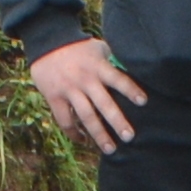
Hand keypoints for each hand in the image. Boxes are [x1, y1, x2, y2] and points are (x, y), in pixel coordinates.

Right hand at [30, 37, 145, 156]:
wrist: (46, 41)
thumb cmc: (78, 47)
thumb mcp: (98, 48)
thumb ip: (112, 60)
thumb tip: (132, 69)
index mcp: (98, 67)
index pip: (117, 79)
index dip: (130, 90)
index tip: (143, 102)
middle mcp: (85, 80)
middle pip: (103, 104)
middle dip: (117, 121)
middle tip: (129, 137)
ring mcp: (69, 90)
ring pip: (86, 116)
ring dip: (98, 134)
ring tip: (110, 149)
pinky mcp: (54, 97)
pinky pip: (64, 120)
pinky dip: (73, 132)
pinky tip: (83, 140)